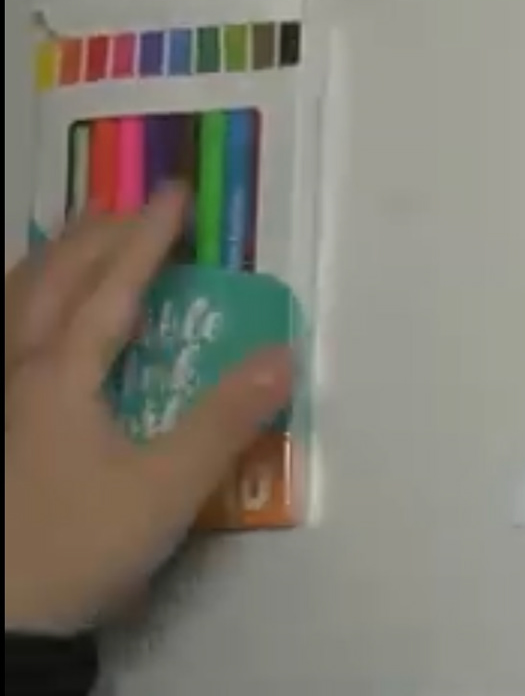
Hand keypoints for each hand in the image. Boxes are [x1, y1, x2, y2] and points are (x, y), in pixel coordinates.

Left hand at [4, 185, 292, 633]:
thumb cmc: (77, 545)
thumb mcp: (167, 489)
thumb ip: (226, 420)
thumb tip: (283, 354)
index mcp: (60, 374)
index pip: (112, 286)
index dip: (148, 237)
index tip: (176, 193)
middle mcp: (16, 370)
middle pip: (50, 281)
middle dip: (92, 236)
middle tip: (129, 205)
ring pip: (12, 305)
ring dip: (49, 263)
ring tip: (75, 240)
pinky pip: (4, 338)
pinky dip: (22, 306)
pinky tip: (31, 322)